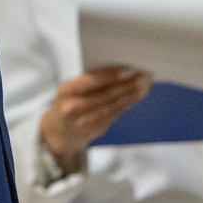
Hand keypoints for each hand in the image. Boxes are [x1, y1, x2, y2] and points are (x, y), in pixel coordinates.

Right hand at [38, 67, 153, 170]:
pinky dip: (127, 105)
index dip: (111, 75)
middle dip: (128, 84)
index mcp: (66, 90)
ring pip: (113, 106)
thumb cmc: (67, 102)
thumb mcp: (69, 89)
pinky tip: (136, 97)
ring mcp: (84, 121)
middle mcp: (74, 107)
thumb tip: (118, 71)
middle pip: (105, 94)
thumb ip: (88, 81)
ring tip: (145, 86)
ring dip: (131, 95)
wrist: (58, 132)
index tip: (130, 69)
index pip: (91, 81)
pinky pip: (114, 115)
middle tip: (144, 76)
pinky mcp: (95, 130)